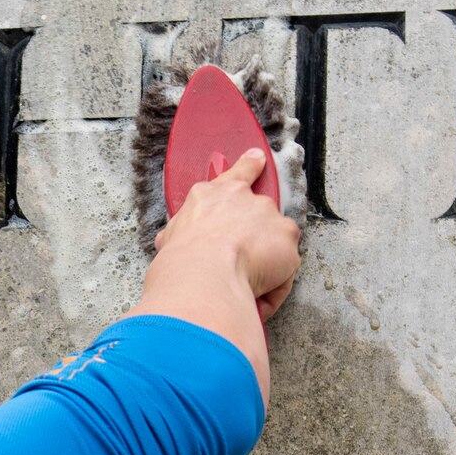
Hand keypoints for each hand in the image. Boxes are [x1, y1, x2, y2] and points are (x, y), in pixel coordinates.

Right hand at [152, 148, 301, 320]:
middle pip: (260, 213)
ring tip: (244, 286)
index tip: (259, 159)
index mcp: (211, 196)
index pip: (237, 172)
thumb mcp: (169, 242)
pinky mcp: (286, 236)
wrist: (202, 273)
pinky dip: (274, 286)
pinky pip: (285, 269)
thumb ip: (180, 236)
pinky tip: (255, 295)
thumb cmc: (180, 261)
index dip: (250, 166)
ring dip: (264, 264)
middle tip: (240, 264)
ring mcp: (268, 215)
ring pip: (274, 244)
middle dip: (255, 238)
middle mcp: (243, 198)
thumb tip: (171, 244)